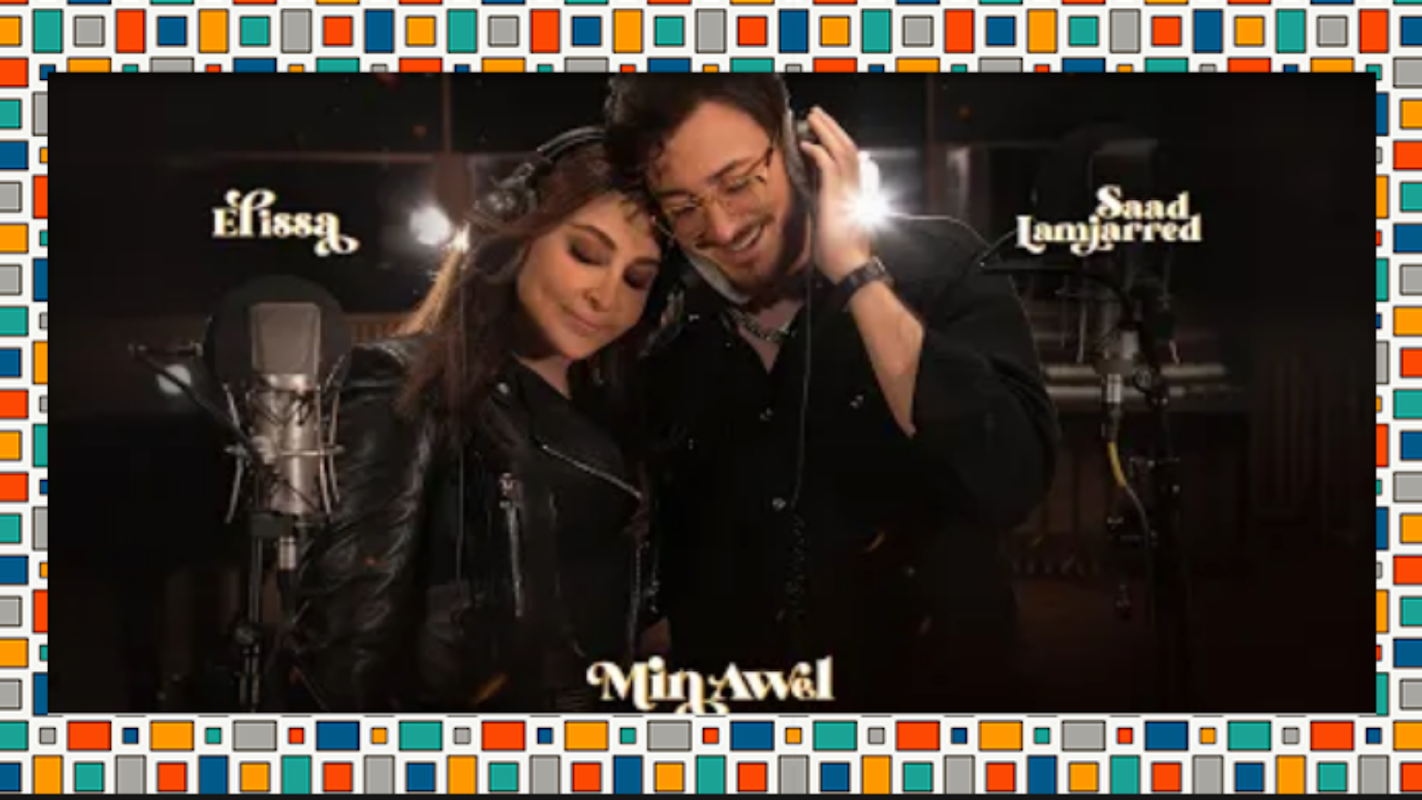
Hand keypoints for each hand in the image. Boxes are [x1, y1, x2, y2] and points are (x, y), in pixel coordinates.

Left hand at [798, 107, 873, 283]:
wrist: (850, 267)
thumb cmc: (840, 254)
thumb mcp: (833, 225)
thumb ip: (830, 208)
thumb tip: (819, 202)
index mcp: (855, 191)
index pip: (849, 159)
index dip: (837, 142)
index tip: (824, 132)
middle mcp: (855, 186)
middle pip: (847, 146)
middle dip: (832, 127)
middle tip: (817, 113)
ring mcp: (848, 189)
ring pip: (841, 149)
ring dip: (826, 130)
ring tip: (812, 117)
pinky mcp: (837, 195)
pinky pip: (828, 164)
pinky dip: (818, 151)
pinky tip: (806, 144)